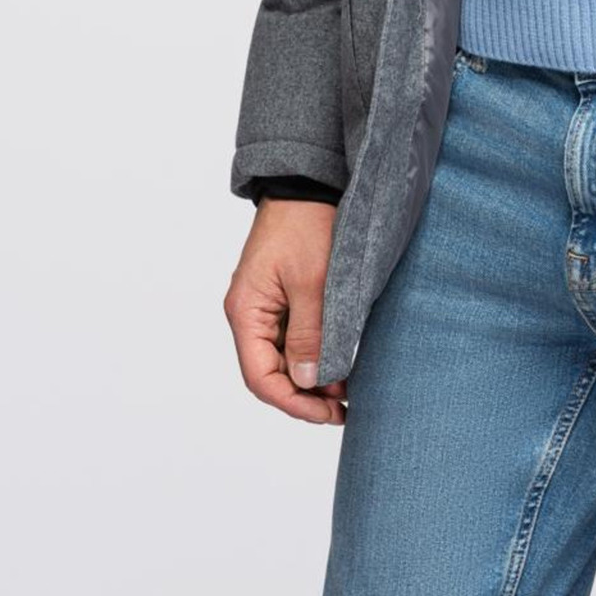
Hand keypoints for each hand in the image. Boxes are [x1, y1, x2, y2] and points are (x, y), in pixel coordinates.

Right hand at [225, 200, 348, 423]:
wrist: (310, 181)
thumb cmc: (308, 223)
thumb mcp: (313, 281)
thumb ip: (311, 334)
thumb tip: (309, 382)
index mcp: (246, 312)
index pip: (261, 378)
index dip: (294, 403)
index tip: (329, 414)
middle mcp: (250, 313)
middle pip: (271, 372)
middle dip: (307, 394)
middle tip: (346, 406)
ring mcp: (266, 305)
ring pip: (286, 356)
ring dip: (314, 375)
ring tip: (349, 388)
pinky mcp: (284, 295)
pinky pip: (295, 335)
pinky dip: (317, 351)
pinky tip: (342, 359)